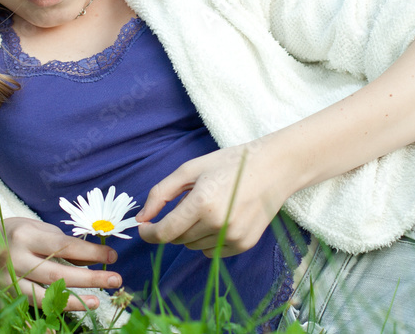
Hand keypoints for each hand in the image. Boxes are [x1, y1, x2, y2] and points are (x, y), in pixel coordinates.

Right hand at [0, 218, 122, 310]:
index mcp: (25, 236)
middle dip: (90, 278)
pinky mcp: (3, 297)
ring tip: (94, 302)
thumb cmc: (10, 234)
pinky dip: (47, 313)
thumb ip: (61, 243)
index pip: (64, 246)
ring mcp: (7, 281)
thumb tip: (93, 257)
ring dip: (71, 301)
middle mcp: (15, 259)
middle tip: (115, 280)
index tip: (112, 256)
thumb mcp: (35, 229)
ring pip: (43, 296)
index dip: (91, 252)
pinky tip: (63, 318)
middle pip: (57, 272)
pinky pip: (28, 308)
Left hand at [135, 142, 289, 256]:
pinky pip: (212, 251)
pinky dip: (208, 238)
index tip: (143, 227)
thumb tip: (141, 217)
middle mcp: (218, 224)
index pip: (165, 232)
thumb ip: (161, 193)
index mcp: (202, 203)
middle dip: (174, 225)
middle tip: (188, 202)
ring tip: (208, 206)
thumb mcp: (191, 169)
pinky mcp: (244, 244)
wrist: (273, 169)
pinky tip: (220, 218)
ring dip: (191, 231)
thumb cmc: (230, 164)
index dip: (149, 233)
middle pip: (178, 239)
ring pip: (193, 245)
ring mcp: (233, 236)